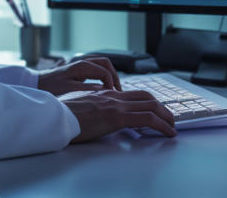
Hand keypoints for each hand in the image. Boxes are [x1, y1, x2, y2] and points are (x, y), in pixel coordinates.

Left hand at [37, 57, 120, 95]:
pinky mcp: (77, 68)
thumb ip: (88, 89)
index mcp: (81, 65)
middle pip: (106, 63)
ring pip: (101, 64)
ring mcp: (80, 63)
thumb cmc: (50, 88)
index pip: (105, 71)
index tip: (112, 95)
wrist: (36, 84)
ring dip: (109, 74)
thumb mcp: (69, 91)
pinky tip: (103, 86)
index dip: (112, 83)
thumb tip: (104, 90)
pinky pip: (95, 67)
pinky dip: (102, 74)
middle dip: (114, 76)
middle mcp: (81, 61)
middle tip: (117, 91)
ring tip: (112, 89)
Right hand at [62, 89, 176, 141]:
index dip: (148, 101)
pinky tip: (167, 132)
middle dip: (162, 107)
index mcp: (104, 94)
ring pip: (151, 106)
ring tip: (172, 127)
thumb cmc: (61, 114)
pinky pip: (147, 119)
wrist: (54, 116)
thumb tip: (96, 114)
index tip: (156, 110)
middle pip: (146, 97)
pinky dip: (162, 125)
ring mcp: (116, 105)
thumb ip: (91, 106)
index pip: (133, 93)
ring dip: (166, 117)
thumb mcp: (79, 106)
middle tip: (169, 118)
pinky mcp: (117, 117)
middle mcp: (113, 96)